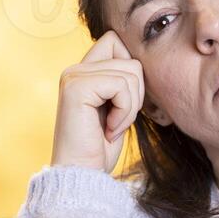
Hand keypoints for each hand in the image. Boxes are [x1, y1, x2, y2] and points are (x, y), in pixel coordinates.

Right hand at [51, 29, 144, 173]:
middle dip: (136, 94)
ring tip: (112, 127)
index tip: (123, 105)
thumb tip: (144, 62)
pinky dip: (124, 112)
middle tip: (118, 120)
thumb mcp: (118, 109)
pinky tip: (108, 129)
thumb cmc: (101, 148)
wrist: (82, 175)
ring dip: (130, 107)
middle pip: (131, 59)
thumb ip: (123, 83)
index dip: (133, 72)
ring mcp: (74, 76)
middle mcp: (75, 69)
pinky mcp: (77, 87)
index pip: (118, 42)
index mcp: (84, 72)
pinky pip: (121, 86)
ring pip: (131, 72)